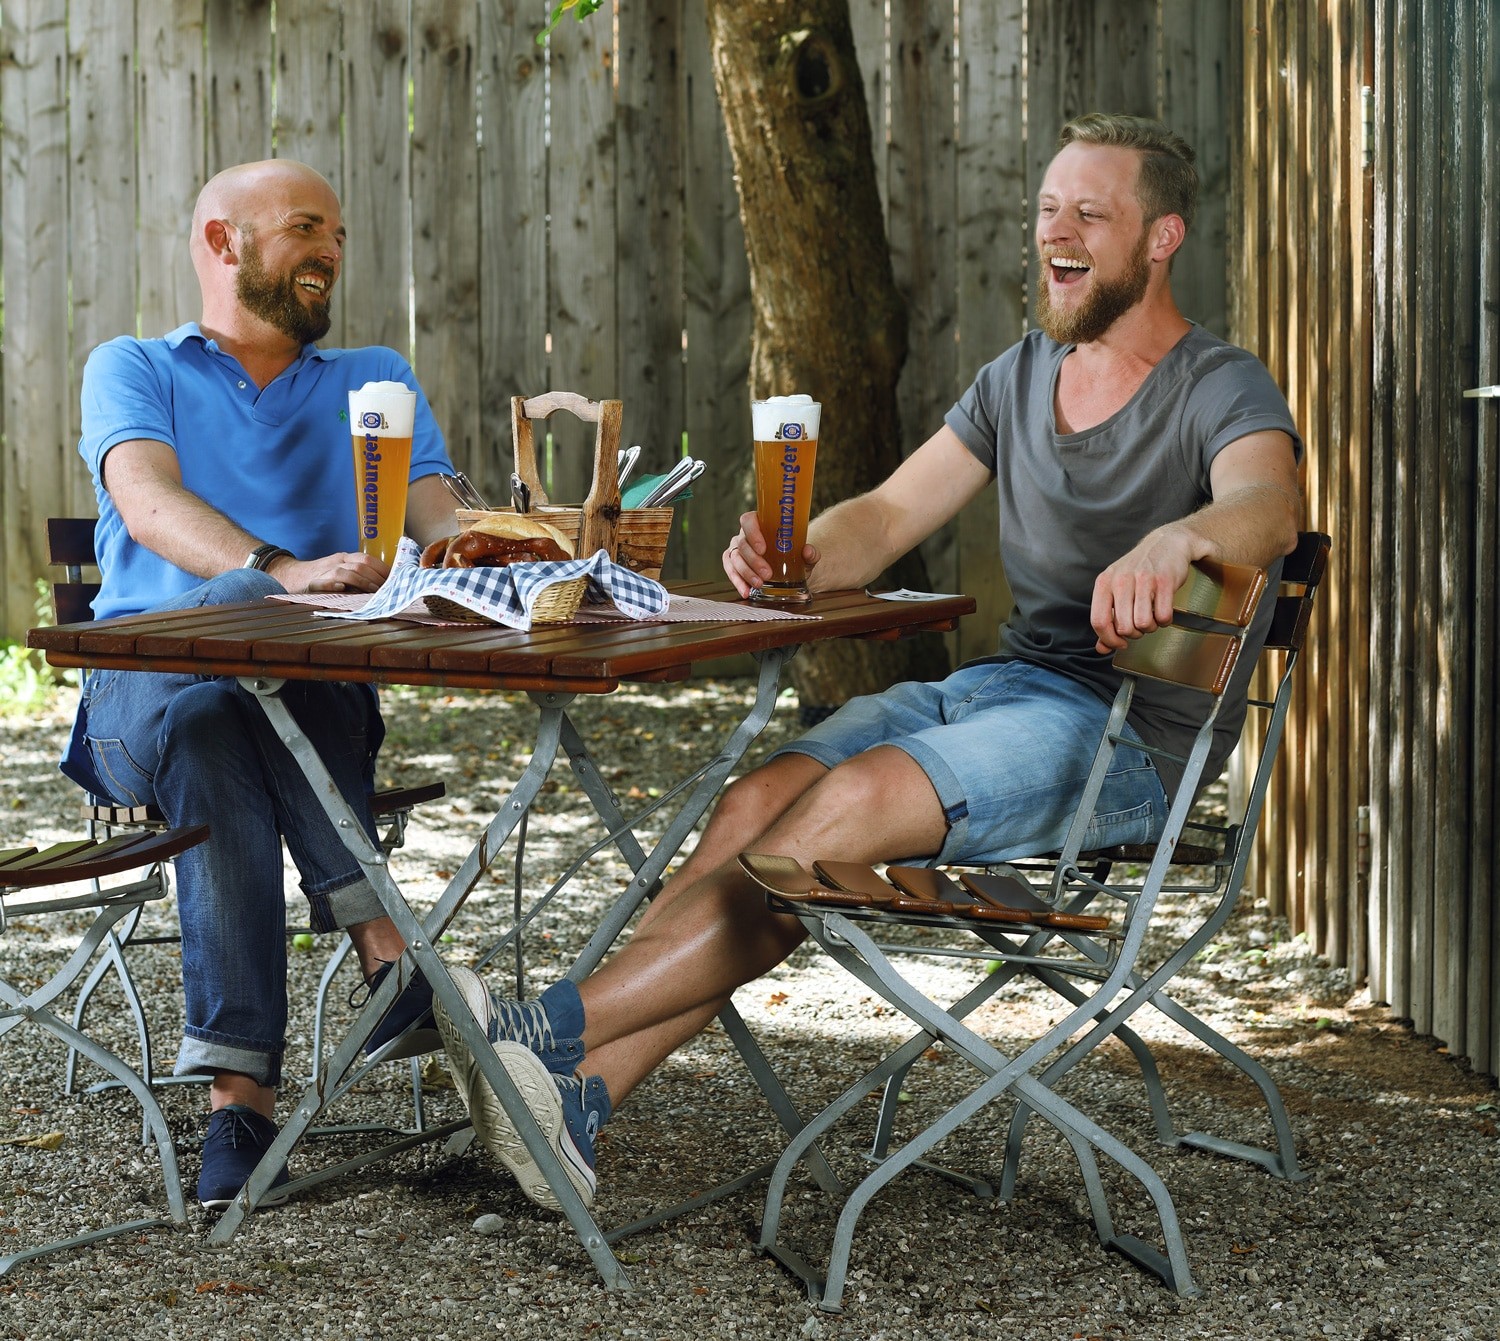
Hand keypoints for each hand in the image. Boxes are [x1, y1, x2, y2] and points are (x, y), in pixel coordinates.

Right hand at [269, 551, 389, 595]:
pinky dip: (334, 584)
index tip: (395, 579)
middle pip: (360, 565)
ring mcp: (325, 571)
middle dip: (377, 577)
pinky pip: (324, 582)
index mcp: (345, 558)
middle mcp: (337, 562)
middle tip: (388, 590)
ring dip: (362, 582)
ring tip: (374, 592)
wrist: (293, 575)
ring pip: (346, 573)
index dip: (382, 568)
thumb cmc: (322, 576)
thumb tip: (383, 583)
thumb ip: (358, 573)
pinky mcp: (313, 583)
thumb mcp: (341, 570)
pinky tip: (342, 589)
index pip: (367, 559)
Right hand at [724, 511, 818, 596]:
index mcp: (760, 522)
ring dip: (746, 573)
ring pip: (735, 558)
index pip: (749, 520)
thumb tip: (808, 551)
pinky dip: (737, 582)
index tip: (762, 549)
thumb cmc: (794, 555)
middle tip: (767, 573)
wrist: (790, 568)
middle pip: (742, 543)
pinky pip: (730, 570)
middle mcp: (745, 534)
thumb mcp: (805, 555)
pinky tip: (746, 591)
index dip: (753, 533)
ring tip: (759, 584)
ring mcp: (737, 548)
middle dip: (754, 560)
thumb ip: (810, 553)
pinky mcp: (733, 563)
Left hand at [1089, 524, 1203, 653]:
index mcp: (1104, 583)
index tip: (1120, 643)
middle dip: (1134, 633)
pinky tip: (1163, 610)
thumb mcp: (1116, 589)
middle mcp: (1121, 580)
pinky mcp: (1164, 581)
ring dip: (1150, 627)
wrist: (1167, 542)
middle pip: (1124, 627)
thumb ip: (1107, 618)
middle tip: (1139, 623)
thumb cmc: (1138, 569)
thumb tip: (1102, 648)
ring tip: (1151, 616)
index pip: (1099, 621)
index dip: (1109, 639)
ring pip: (1143, 624)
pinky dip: (1165, 620)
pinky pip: (1163, 616)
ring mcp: (1143, 580)